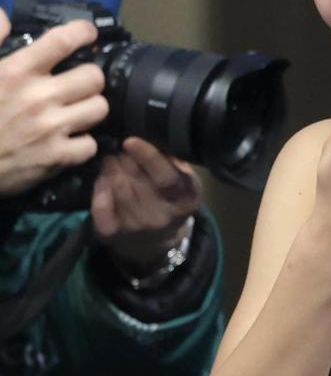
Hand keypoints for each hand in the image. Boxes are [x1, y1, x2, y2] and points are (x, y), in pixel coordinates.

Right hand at [0, 9, 106, 196]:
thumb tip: (4, 15)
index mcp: (15, 71)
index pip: (61, 41)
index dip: (82, 32)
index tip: (88, 32)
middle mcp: (38, 97)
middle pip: (94, 77)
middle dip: (90, 78)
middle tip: (79, 84)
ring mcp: (50, 128)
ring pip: (99, 108)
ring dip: (91, 108)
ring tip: (77, 111)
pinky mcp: (56, 158)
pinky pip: (91, 144)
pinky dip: (82, 143)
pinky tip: (69, 140)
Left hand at [91, 137, 203, 271]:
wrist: (157, 241)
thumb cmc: (171, 199)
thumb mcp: (183, 180)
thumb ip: (172, 161)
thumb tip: (151, 134)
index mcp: (186, 197)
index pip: (165, 176)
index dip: (147, 156)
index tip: (129, 141)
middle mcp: (163, 215)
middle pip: (136, 180)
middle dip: (123, 159)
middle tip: (117, 148)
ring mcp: (138, 227)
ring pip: (117, 189)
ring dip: (109, 170)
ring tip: (110, 161)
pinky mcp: (114, 234)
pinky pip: (100, 208)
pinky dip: (98, 190)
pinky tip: (101, 179)